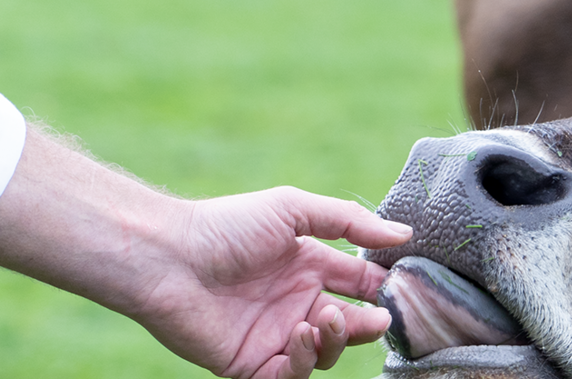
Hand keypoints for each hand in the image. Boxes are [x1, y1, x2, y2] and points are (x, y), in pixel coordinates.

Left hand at [131, 187, 410, 377]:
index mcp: (308, 269)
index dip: (384, 291)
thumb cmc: (225, 227)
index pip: (361, 287)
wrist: (167, 258)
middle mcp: (295, 304)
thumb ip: (351, 222)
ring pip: (325, 355)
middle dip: (368, 324)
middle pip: (350, 327)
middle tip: (376, 317)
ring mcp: (274, 336)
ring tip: (322, 319)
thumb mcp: (293, 210)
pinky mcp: (250, 364)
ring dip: (334, 341)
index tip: (404, 291)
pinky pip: (289, 376)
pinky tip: (298, 335)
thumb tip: (404, 235)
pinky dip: (302, 361)